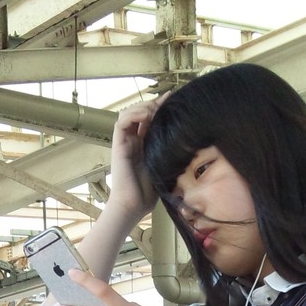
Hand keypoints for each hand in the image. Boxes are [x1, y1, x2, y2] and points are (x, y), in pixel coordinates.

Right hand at [104, 98, 165, 227]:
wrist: (133, 206)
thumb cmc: (148, 194)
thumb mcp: (164, 167)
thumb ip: (169, 153)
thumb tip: (188, 142)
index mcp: (143, 145)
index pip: (149, 119)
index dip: (159, 107)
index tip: (173, 99)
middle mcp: (132, 140)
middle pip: (138, 112)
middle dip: (152, 104)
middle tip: (166, 102)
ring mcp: (124, 142)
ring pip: (129, 113)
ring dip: (142, 107)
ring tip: (155, 109)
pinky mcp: (117, 145)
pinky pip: (122, 122)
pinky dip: (133, 115)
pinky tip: (146, 116)